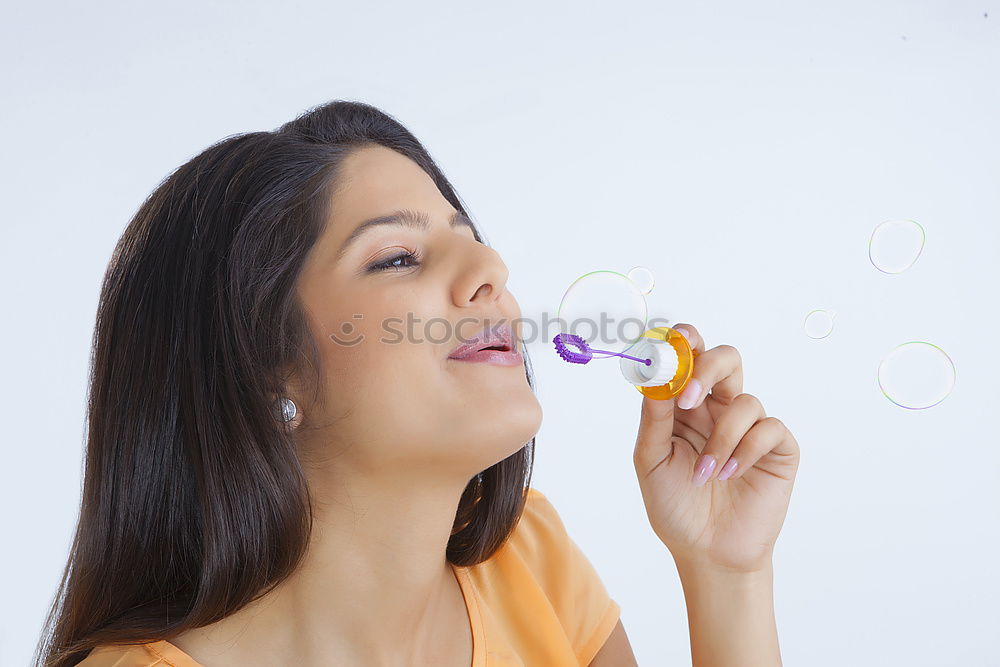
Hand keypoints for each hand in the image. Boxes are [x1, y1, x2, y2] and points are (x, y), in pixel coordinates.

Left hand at [632, 323, 799, 572]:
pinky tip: (730, 476)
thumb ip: (654, 418)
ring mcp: (750, 427)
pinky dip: (745, 451)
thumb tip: (655, 378)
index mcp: (685, 405)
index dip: (685, 341)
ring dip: (721, 438)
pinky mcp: (778, 448)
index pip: (689, 358)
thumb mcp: (651, 460)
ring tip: (705, 474)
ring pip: (745, 401)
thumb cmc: (674, 505)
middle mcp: (719, 408)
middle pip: (726, 358)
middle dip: (708, 368)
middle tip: (688, 398)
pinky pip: (769, 428)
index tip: (674, 341)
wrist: (706, 551)